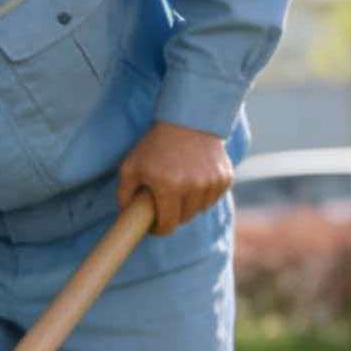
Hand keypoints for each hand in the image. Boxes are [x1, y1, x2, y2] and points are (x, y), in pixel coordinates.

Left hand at [117, 120, 232, 235]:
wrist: (188, 121)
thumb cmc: (154, 145)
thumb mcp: (130, 167)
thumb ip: (124, 194)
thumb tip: (126, 216)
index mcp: (169, 186)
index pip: (167, 225)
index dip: (159, 229)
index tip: (154, 226)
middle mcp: (194, 186)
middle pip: (184, 219)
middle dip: (172, 217)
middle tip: (163, 205)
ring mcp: (212, 182)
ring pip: (199, 210)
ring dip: (188, 206)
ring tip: (178, 189)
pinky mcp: (226, 177)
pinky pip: (213, 199)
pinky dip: (203, 195)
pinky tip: (194, 180)